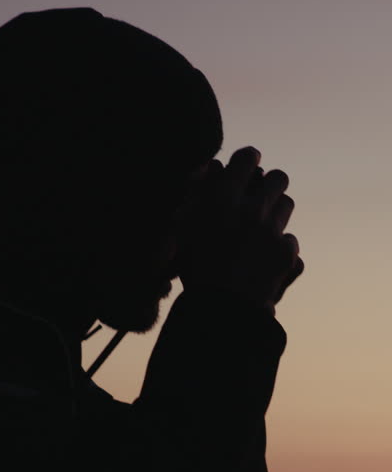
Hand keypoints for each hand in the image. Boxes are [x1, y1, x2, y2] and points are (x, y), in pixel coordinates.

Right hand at [171, 147, 303, 312]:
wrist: (219, 314)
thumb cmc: (193, 272)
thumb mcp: (182, 231)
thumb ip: (196, 195)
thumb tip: (213, 168)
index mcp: (221, 200)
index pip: (248, 156)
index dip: (248, 160)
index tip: (248, 166)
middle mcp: (251, 210)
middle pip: (278, 177)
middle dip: (269, 185)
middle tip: (258, 198)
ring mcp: (273, 232)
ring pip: (287, 204)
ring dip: (275, 213)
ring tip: (259, 230)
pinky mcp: (288, 254)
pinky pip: (290, 239)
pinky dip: (279, 248)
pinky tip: (264, 261)